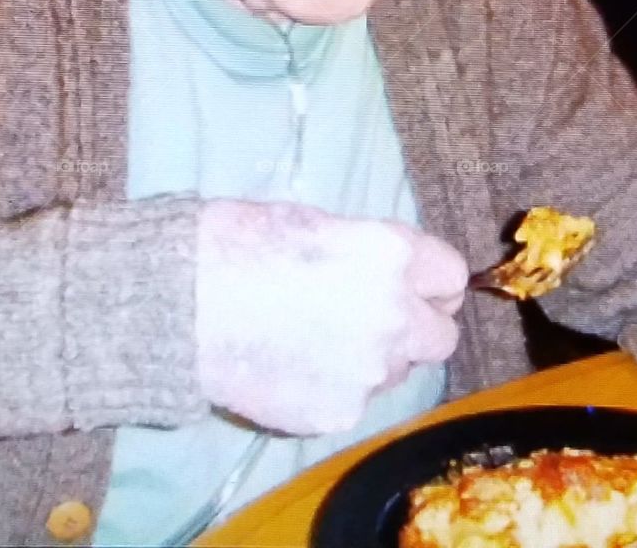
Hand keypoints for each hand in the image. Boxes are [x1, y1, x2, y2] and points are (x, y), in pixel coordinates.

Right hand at [196, 200, 467, 434]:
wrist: (185, 303)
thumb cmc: (242, 243)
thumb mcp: (319, 223)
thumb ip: (368, 253)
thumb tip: (384, 270)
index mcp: (393, 256)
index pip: (451, 277)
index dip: (431, 283)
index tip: (414, 287)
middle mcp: (394, 315)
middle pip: (441, 336)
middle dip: (415, 328)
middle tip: (374, 320)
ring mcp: (369, 371)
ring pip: (397, 372)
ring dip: (374, 359)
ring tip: (318, 341)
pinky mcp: (338, 413)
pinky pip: (354, 401)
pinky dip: (334, 388)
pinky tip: (294, 367)